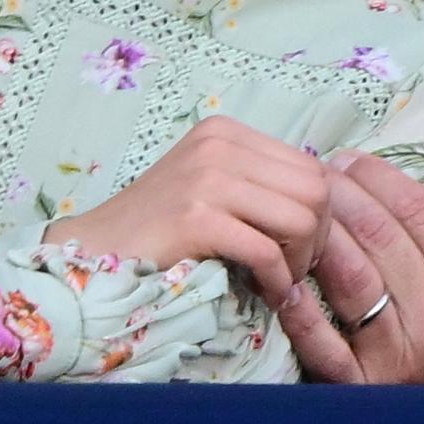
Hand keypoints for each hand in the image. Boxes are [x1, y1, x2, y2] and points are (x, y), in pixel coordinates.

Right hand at [49, 116, 330, 309]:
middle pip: (316, 191)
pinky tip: (262, 292)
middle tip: (292, 267)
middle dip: (318, 239)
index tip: (297, 247)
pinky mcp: (195, 216)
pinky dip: (276, 280)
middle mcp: (217, 143)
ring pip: (301, 218)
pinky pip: (267, 251)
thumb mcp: (211, 184)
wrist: (98, 249)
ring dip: (300, 262)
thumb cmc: (160, 226)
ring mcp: (205, 177)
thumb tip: (326, 200)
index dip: (320, 214)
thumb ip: (258, 181)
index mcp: (224, 131)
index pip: (313, 167)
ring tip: (277, 280)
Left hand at [282, 152, 423, 382]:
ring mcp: (403, 357)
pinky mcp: (365, 388)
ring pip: (347, 273)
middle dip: (336, 193)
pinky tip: (279, 275)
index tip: (349, 160)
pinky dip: (297, 306)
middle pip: (377, 235)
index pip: (419, 212)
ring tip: (292, 206)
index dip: (376, 176)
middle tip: (310, 173)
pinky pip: (322, 341)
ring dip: (312, 232)